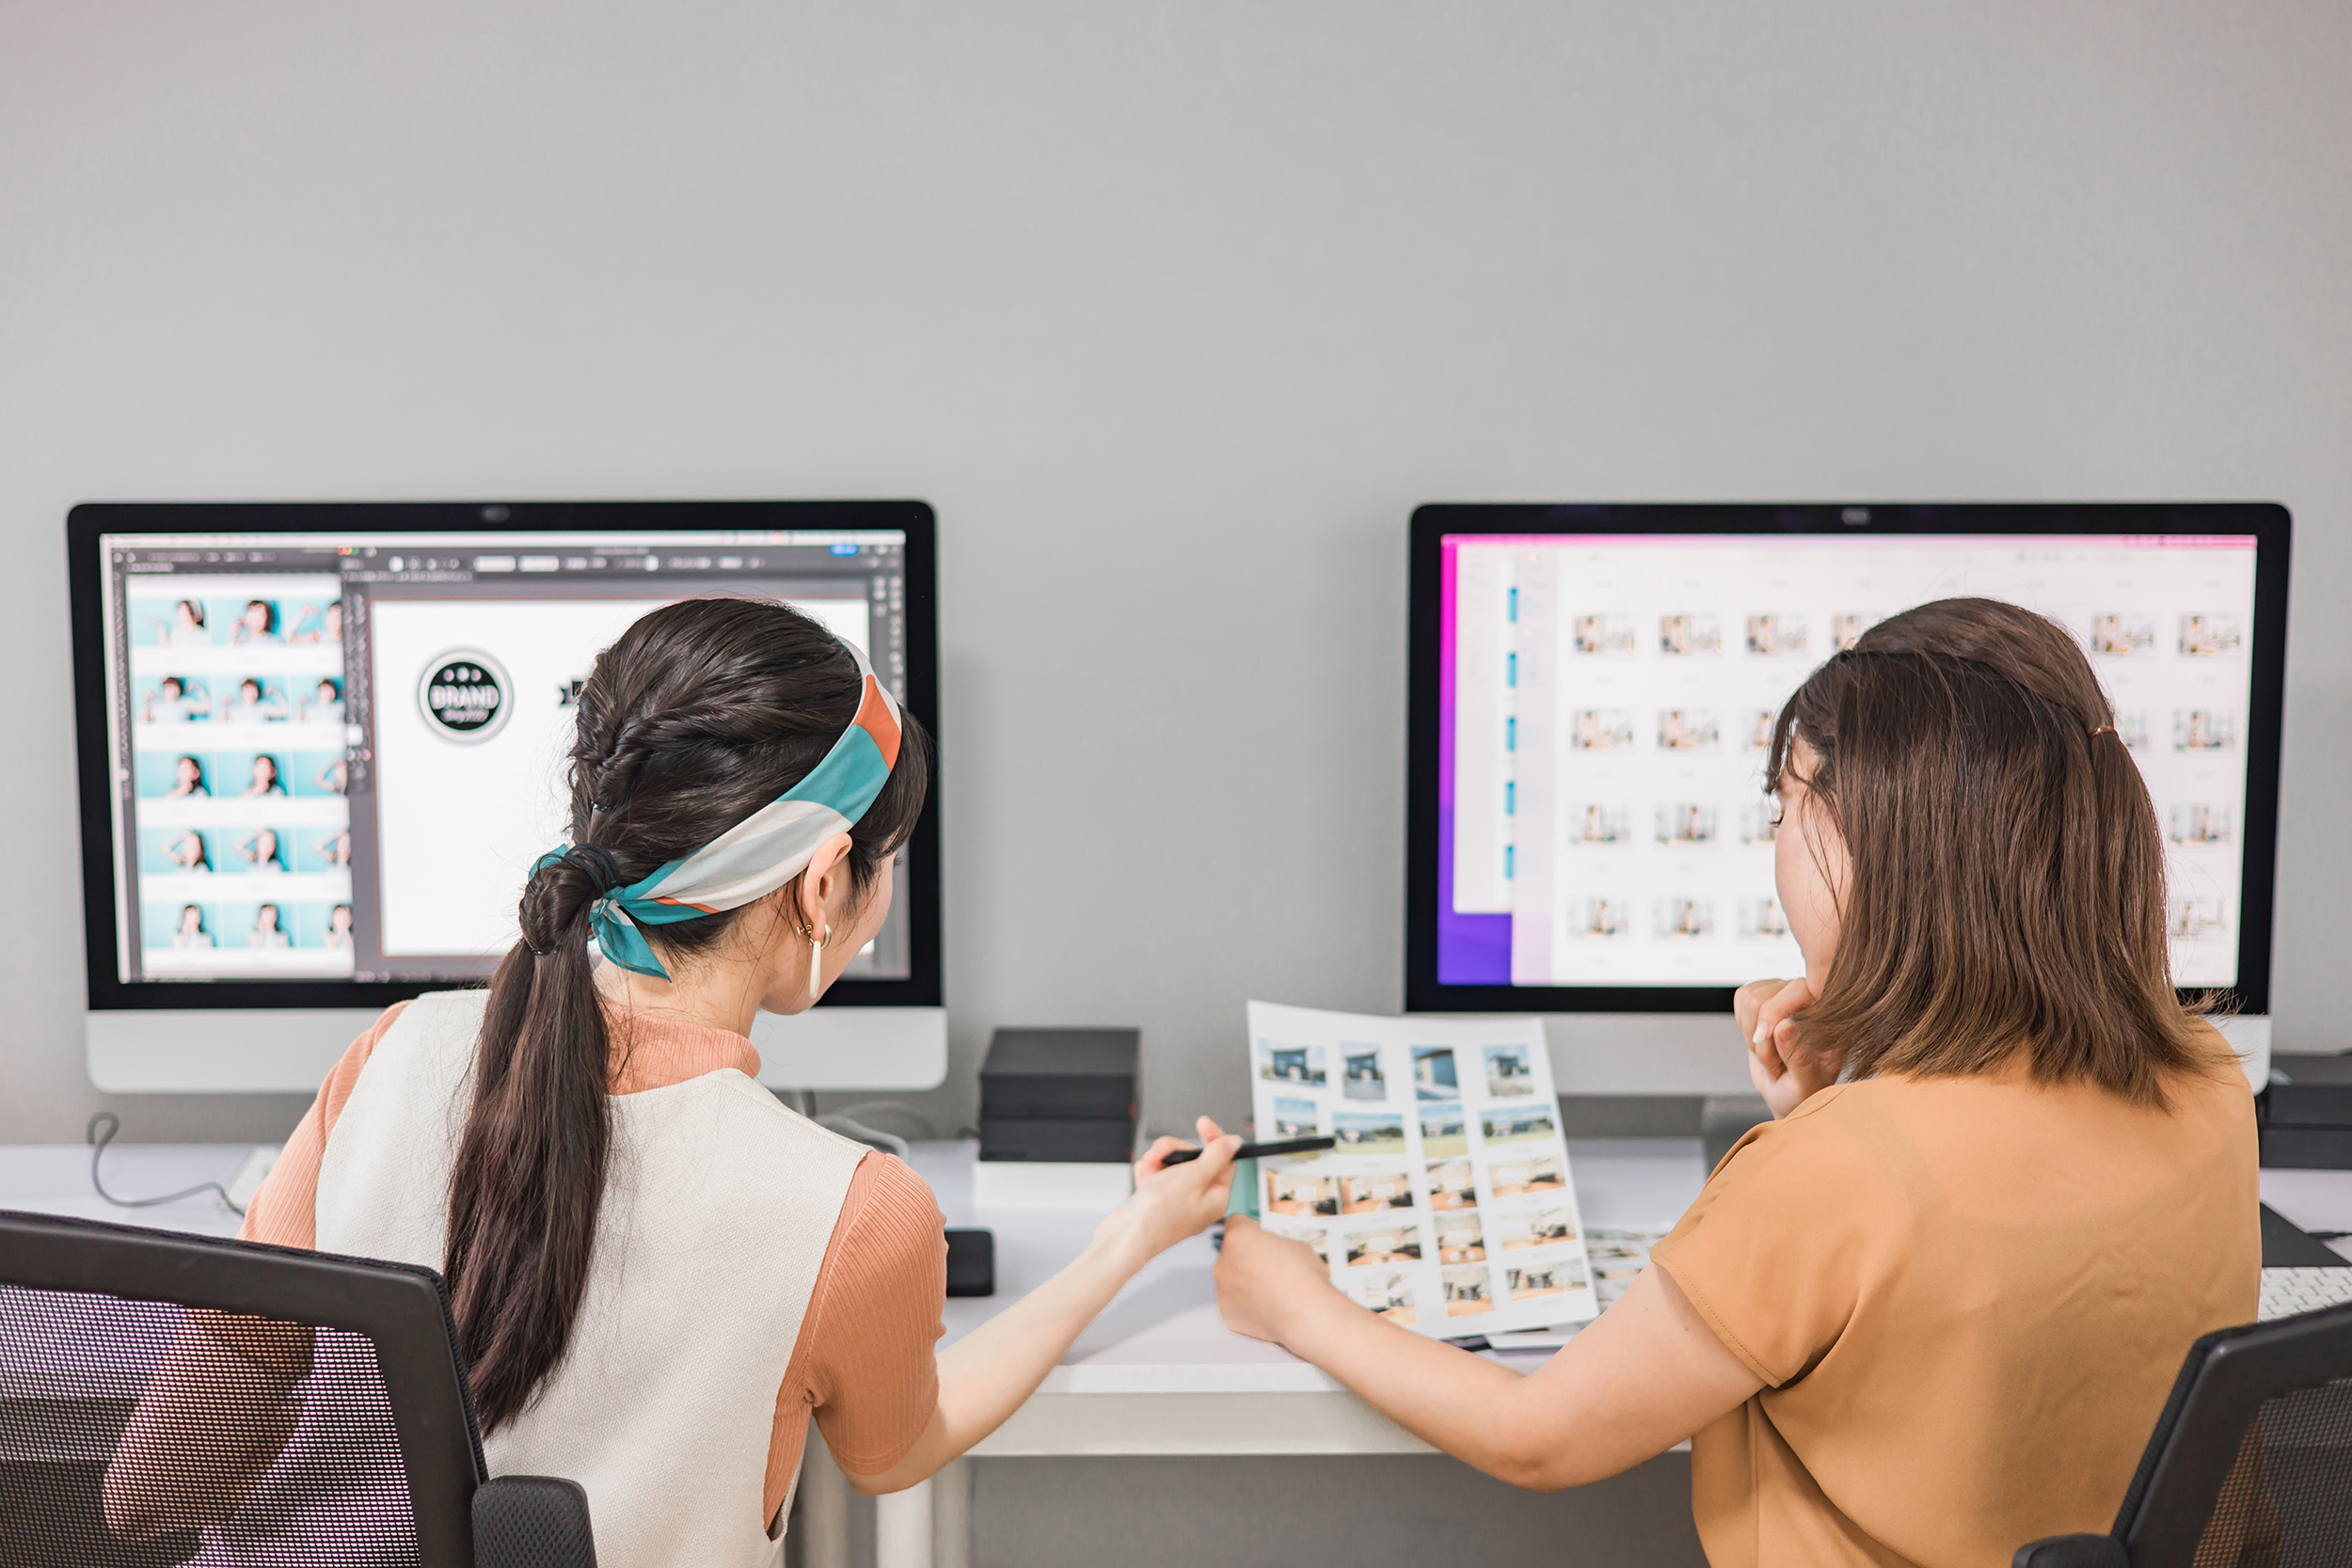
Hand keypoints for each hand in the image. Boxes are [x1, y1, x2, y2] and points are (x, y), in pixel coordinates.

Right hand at [1093, 1117, 1241, 1264]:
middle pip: (1194, 1158)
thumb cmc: (1159, 1214)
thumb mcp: (1194, 1176)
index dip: (1213, 1138)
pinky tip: (1142, 1185)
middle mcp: (1199, 1200)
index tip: (1202, 1123)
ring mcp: (1177, 1201)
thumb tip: (1234, 1143)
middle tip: (1160, 1155)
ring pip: (1172, 1164)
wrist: (1125, 1236)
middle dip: (1174, 1151)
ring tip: (1149, 1173)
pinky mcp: (1158, 1201)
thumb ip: (1216, 1156)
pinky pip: (1156, 1175)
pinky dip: (1147, 1175)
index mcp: (1216, 1197)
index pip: (1224, 1159)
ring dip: (1158, 1162)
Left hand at [1215, 1213, 1341, 1345]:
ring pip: (1231, 1281)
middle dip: (1246, 1259)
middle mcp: (1223, 1261)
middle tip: (1269, 1269)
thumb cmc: (1304, 1278)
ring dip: (1245, 1283)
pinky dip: (1246, 1305)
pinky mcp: (1227, 1313)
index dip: (1250, 1231)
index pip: (1235, 1224)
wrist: (1306, 1314)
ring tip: (1271, 1292)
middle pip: (1231, 1254)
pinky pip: (1234, 1304)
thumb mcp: (1295, 1244)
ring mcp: (1222, 1289)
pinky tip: (1267, 1307)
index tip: (1259, 1239)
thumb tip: (1272, 1249)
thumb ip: (1273, 1243)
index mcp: (1238, 1237)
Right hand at [1735, 976, 1832, 1118]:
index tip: (1764, 1040)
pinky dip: (1743, 1024)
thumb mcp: (1807, 1084)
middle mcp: (1811, 999)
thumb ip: (1800, 1058)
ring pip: (1749, 997)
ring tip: (1770, 1056)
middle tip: (1774, 1064)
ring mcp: (1788, 995)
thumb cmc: (1806, 1092)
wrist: (1790, 1095)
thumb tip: (1785, 1025)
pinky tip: (1761, 1042)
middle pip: (1764, 997)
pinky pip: (1742, 998)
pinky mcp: (1767, 997)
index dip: (1774, 1012)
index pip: (1798, 990)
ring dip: (1751, 1034)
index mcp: (1831, 1016)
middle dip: (1760, 1037)